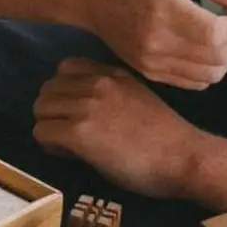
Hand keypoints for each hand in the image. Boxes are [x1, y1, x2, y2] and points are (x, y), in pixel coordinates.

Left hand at [34, 58, 210, 198]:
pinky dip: (50, 146)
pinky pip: (41, 132)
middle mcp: (97, 83)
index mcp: (112, 74)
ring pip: (40, 110)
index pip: (65, 68)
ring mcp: (87, 106)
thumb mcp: (139, 98)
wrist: (186, 158)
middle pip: (47, 89)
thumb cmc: (169, 137)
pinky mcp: (80, 133)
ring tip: (69, 145)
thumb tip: (81, 106)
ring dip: (50, 128)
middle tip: (69, 133)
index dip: (64, 91)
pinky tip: (71, 154)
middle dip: (53, 112)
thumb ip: (111, 93)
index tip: (76, 111)